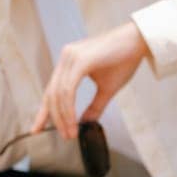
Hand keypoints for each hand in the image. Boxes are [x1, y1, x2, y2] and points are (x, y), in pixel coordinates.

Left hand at [32, 21, 151, 141]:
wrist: (139, 41)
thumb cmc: (125, 59)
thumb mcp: (107, 87)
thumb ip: (95, 106)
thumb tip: (85, 123)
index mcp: (70, 62)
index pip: (51, 90)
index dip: (43, 112)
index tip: (37, 129)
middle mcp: (67, 58)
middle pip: (51, 94)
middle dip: (54, 118)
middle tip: (64, 136)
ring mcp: (71, 57)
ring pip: (58, 93)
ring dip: (63, 117)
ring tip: (70, 133)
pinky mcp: (80, 60)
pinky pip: (68, 90)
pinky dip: (69, 108)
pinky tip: (74, 121)